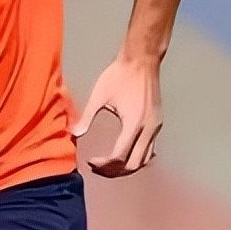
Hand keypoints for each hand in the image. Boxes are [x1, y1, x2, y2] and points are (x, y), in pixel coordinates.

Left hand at [71, 56, 162, 176]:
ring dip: (125, 167)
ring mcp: (155, 126)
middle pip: (133, 164)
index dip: (104, 164)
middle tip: (97, 168)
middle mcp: (148, 128)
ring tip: (108, 165)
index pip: (119, 156)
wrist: (142, 59)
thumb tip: (73, 134)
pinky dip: (136, 158)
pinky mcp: (157, 123)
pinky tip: (123, 156)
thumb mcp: (99, 96)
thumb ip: (86, 117)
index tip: (90, 162)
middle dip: (114, 171)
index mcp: (134, 123)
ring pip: (144, 160)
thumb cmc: (119, 74)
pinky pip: (149, 149)